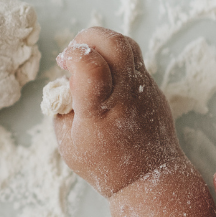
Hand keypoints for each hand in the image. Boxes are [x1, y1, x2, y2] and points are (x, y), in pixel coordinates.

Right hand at [54, 28, 182, 195]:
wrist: (148, 179)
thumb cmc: (102, 164)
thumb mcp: (67, 142)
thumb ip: (62, 108)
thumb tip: (64, 80)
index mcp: (99, 111)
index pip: (90, 63)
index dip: (73, 53)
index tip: (63, 63)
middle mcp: (125, 96)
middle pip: (114, 43)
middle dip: (89, 37)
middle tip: (76, 51)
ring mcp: (144, 91)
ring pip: (128, 46)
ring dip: (104, 45)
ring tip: (90, 62)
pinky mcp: (153, 90)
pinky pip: (134, 62)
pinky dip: (115, 62)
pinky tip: (105, 81)